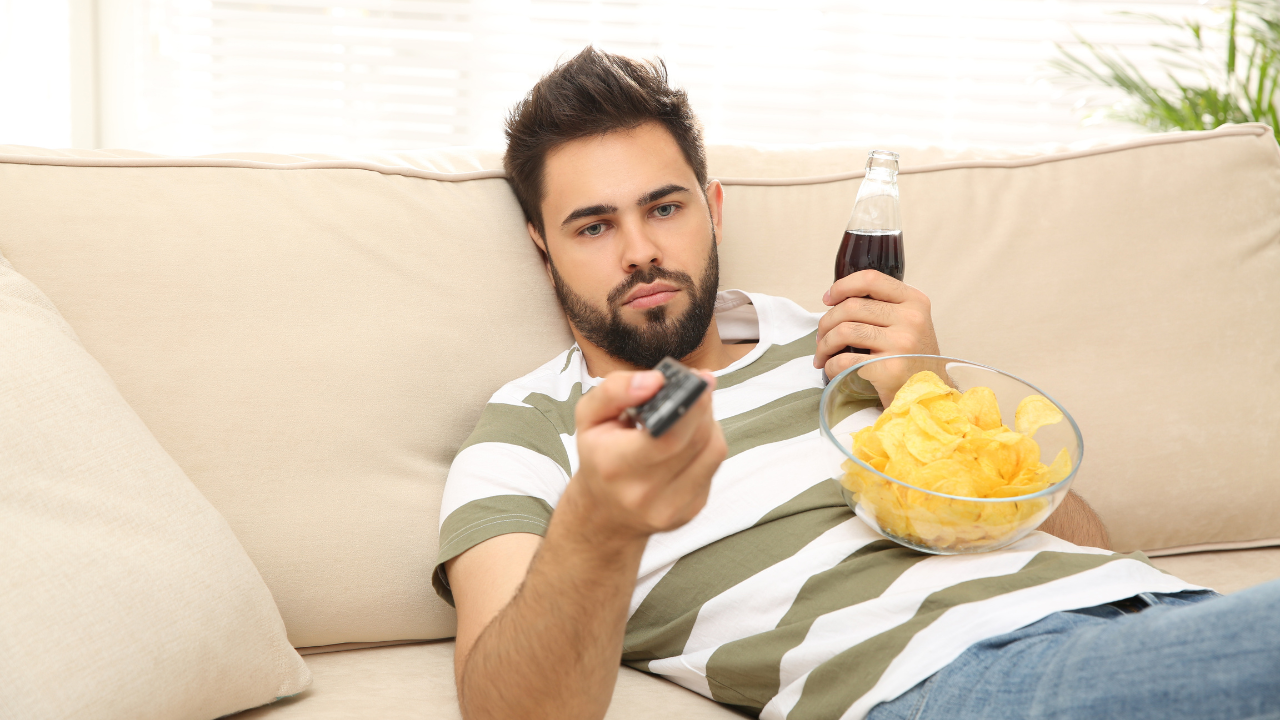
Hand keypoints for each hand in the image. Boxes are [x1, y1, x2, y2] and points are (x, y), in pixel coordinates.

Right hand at [569, 369, 726, 543]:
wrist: (605, 512)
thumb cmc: (598, 458)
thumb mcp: (589, 417)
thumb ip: (615, 390)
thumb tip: (656, 380)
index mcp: (615, 466)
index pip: (668, 436)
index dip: (691, 405)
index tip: (697, 380)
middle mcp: (643, 493)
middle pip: (696, 440)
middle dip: (702, 406)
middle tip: (698, 386)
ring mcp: (670, 507)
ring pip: (713, 451)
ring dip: (709, 423)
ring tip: (691, 413)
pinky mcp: (691, 511)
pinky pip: (714, 467)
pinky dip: (708, 445)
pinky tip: (690, 439)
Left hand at [815, 269, 939, 405]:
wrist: (929, 395)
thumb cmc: (912, 359)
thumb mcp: (909, 323)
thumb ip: (883, 308)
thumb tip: (837, 301)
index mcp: (914, 301)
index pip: (871, 279)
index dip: (843, 286)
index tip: (828, 299)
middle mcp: (911, 318)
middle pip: (851, 307)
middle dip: (826, 322)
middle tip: (821, 337)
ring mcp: (902, 343)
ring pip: (844, 331)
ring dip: (824, 344)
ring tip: (822, 355)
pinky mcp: (889, 369)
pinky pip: (845, 360)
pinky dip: (831, 365)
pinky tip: (832, 370)